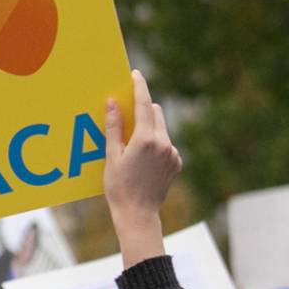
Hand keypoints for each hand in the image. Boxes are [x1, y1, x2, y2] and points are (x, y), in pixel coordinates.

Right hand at [104, 70, 180, 267]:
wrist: (138, 215)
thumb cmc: (119, 187)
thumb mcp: (111, 156)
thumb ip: (114, 127)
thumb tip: (112, 102)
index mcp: (146, 139)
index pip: (144, 104)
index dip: (139, 86)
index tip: (136, 74)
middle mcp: (164, 143)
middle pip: (156, 113)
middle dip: (143, 108)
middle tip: (127, 111)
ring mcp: (173, 154)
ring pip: (161, 129)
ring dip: (149, 127)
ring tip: (132, 143)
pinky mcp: (176, 163)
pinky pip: (166, 144)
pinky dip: (155, 143)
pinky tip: (142, 159)